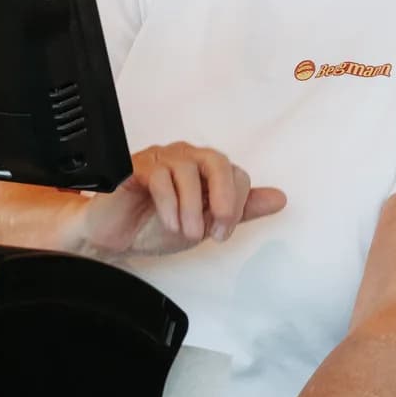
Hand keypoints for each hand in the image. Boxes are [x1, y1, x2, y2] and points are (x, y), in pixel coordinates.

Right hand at [85, 143, 285, 257]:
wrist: (116, 238)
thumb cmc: (157, 225)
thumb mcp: (206, 224)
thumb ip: (240, 210)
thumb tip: (279, 199)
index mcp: (206, 169)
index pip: (235, 173)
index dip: (235, 204)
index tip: (222, 233)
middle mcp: (186, 158)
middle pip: (216, 161)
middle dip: (222, 198)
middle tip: (215, 229)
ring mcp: (161, 159)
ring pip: (187, 169)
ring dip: (191, 208)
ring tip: (186, 233)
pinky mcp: (136, 166)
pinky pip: (159, 176)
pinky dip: (168, 204)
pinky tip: (169, 223)